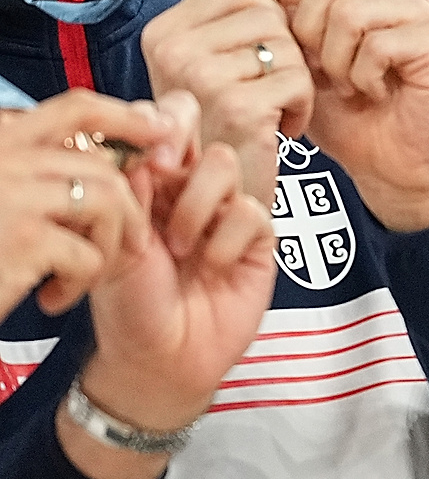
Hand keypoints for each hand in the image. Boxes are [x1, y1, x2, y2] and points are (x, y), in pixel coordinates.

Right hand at [0, 91, 186, 313]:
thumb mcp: (3, 194)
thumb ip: (41, 172)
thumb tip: (113, 158)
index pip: (75, 109)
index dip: (126, 117)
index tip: (162, 128)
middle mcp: (4, 158)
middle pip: (101, 166)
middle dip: (128, 209)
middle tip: (133, 244)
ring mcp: (12, 195)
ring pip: (105, 204)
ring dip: (109, 245)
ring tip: (88, 275)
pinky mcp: (23, 239)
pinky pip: (88, 255)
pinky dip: (82, 282)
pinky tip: (53, 298)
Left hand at [65, 100, 275, 478]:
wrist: (165, 357)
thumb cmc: (133, 306)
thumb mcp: (121, 244)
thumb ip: (135, 192)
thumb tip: (148, 146)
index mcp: (149, 182)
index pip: (158, 121)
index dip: (155, 123)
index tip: (144, 156)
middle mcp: (188, 187)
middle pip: (200, 126)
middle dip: (180, 148)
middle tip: (164, 176)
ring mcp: (226, 208)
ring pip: (225, 164)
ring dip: (198, 206)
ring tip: (182, 247)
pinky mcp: (258, 236)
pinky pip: (252, 211)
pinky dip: (227, 241)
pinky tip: (213, 267)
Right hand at [141, 0, 313, 202]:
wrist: (218, 196)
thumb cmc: (224, 125)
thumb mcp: (213, 61)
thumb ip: (234, 15)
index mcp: (162, 31)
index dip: (266, 20)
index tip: (252, 58)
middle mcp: (172, 49)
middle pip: (270, 15)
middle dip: (284, 53)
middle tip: (261, 91)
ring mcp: (201, 77)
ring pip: (289, 48)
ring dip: (293, 82)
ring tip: (265, 110)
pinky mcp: (236, 105)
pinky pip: (299, 81)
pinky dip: (301, 107)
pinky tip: (275, 128)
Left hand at [279, 0, 428, 232]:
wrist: (386, 163)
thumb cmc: (339, 112)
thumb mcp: (297, 59)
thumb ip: (282, 16)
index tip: (293, 36)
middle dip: (308, 34)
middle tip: (323, 70)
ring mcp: (421, 13)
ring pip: (350, 12)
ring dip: (336, 61)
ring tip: (348, 83)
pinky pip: (378, 44)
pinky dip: (363, 77)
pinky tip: (372, 91)